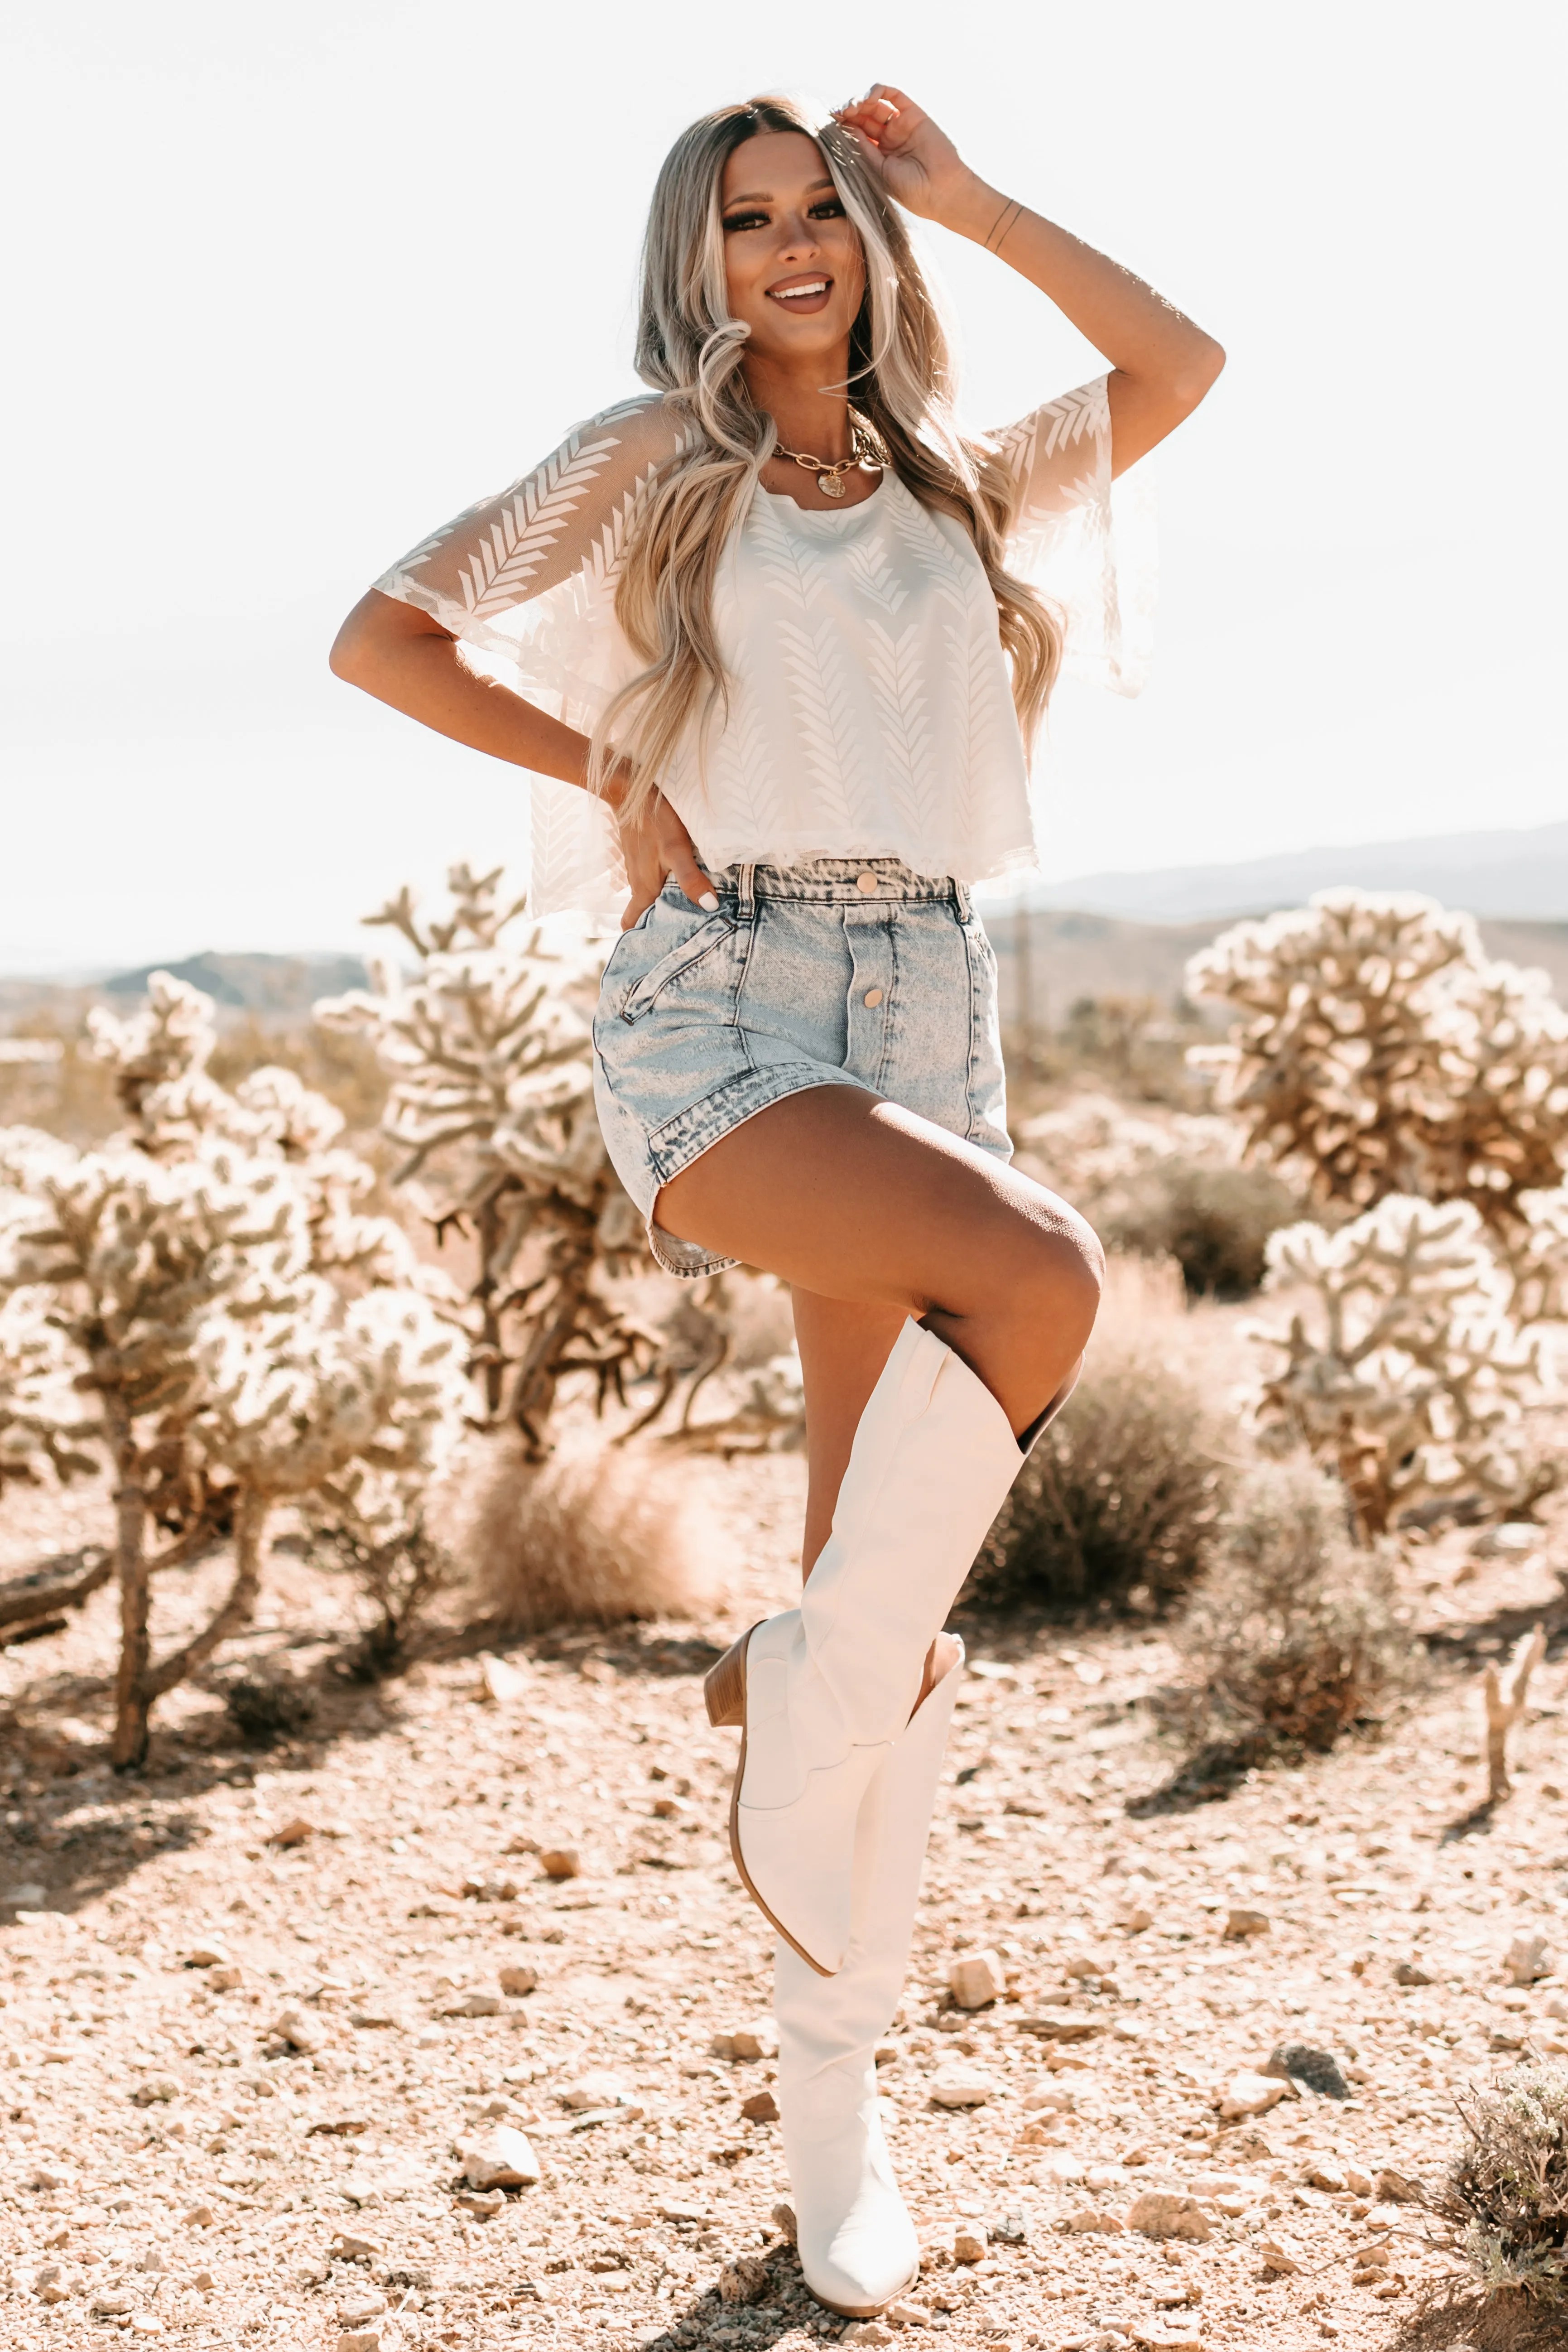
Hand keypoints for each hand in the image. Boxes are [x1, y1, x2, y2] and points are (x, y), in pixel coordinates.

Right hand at [609, 779, 714, 929]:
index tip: (660, 951)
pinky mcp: (642, 856)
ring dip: (662, 907)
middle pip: (642, 915)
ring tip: (687, 912)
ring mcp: (638, 869)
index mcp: (644, 889)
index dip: (643, 940)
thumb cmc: (655, 819)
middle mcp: (638, 883)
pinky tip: (679, 884)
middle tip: (683, 935)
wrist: (630, 788)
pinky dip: (662, 888)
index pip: (633, 926)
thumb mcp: (676, 849)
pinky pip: (650, 880)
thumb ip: (690, 878)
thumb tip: (710, 906)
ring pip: (647, 897)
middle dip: (656, 927)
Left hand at [831, 86, 978, 227]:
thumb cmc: (911, 190)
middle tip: (837, 114)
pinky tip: (867, 99)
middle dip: (848, 112)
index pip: (856, 134)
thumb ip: (862, 148)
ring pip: (875, 103)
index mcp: (878, 155)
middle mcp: (889, 138)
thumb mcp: (878, 171)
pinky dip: (877, 90)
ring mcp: (901, 125)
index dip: (841, 127)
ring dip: (859, 101)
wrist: (941, 191)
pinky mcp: (913, 113)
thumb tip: (842, 128)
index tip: (827, 125)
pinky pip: (893, 94)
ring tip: (851, 107)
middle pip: (863, 116)